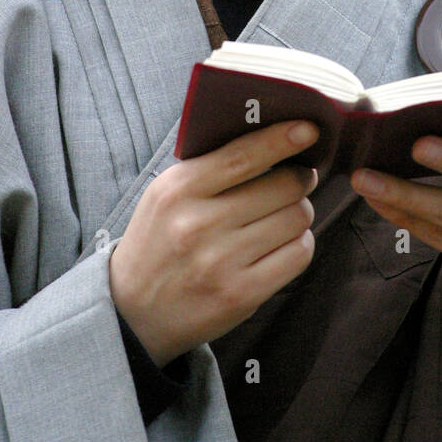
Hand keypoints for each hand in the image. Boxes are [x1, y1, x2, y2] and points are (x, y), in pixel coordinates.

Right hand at [108, 120, 318, 367]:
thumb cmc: (158, 242)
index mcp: (179, 190)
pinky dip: (300, 243)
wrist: (132, 312)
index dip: (282, 139)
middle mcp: (199, 224)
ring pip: (296, 218)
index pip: (243, 155)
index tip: (309, 130)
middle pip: (283, 186)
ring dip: (300, 212)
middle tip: (297, 179)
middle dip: (299, 179)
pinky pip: (298, 255)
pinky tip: (284, 243)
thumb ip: (210, 167)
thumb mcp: (166, 194)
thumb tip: (271, 139)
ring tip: (285, 214)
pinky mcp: (241, 295)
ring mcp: (221, 262)